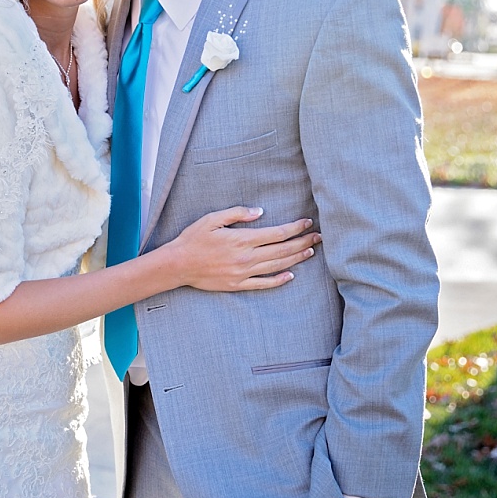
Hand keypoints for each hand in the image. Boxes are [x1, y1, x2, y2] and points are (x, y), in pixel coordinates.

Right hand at [168, 207, 320, 291]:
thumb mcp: (212, 219)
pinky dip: (279, 280)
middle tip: (319, 237)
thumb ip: (237, 213)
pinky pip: (263, 284)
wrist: (177, 265)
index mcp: (242, 240)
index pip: (277, 234)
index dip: (295, 228)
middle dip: (303, 242)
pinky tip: (290, 275)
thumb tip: (260, 212)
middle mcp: (246, 258)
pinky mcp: (237, 285)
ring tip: (310, 252)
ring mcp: (243, 273)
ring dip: (296, 259)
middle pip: (282, 250)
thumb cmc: (193, 239)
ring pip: (277, 266)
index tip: (307, 223)